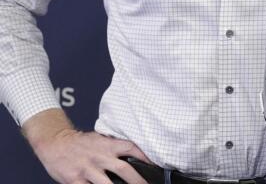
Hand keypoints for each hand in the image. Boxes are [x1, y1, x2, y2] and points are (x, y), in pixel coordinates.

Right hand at [23, 108, 150, 183]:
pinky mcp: (73, 179)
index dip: (145, 157)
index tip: (156, 167)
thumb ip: (114, 148)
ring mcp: (87, 169)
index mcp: (108, 145)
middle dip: (138, 180)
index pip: (132, 148)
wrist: (54, 142)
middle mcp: (100, 156)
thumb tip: (134, 158)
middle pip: (124, 169)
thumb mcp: (100, 140)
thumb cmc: (80, 143)